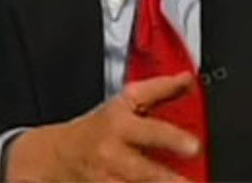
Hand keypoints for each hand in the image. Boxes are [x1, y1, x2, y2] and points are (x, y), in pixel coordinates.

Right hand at [6, 72, 200, 182]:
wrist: (58, 155)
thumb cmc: (98, 127)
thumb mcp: (126, 101)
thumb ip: (160, 91)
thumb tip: (188, 79)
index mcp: (120, 125)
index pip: (150, 130)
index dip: (173, 139)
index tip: (194, 146)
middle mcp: (112, 155)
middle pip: (143, 171)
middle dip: (167, 178)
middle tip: (189, 178)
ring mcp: (106, 179)